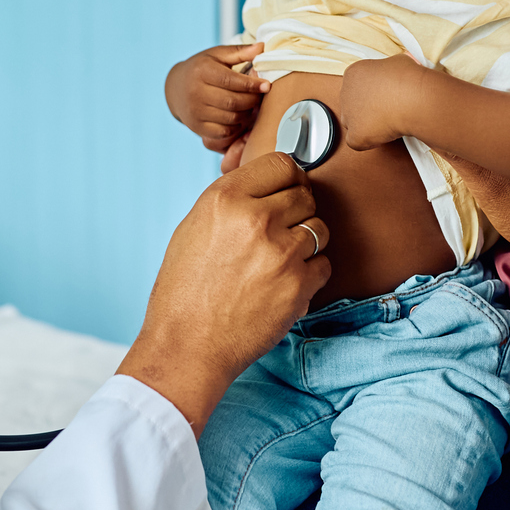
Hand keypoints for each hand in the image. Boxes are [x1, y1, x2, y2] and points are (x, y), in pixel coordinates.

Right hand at [120, 153, 331, 433]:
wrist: (187, 346)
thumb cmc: (185, 290)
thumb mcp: (194, 228)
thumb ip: (233, 201)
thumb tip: (269, 183)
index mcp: (224, 199)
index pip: (281, 164)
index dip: (287, 178)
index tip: (286, 190)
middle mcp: (255, 219)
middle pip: (304, 194)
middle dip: (297, 211)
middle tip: (279, 233)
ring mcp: (281, 253)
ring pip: (319, 228)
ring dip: (307, 242)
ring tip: (280, 261)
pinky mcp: (299, 285)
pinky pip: (324, 264)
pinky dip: (310, 274)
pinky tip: (284, 284)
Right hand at [166, 42, 269, 153]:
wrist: (176, 87)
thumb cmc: (202, 68)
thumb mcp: (217, 55)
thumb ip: (240, 52)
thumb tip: (262, 48)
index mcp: (202, 71)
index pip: (231, 81)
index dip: (252, 84)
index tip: (267, 86)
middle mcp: (196, 92)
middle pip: (233, 102)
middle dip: (252, 100)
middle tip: (260, 96)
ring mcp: (195, 111)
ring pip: (231, 118)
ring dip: (246, 113)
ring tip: (249, 104)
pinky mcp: (197, 126)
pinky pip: (224, 131)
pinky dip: (236, 125)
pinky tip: (237, 115)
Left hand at [337, 54, 432, 151]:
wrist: (414, 98)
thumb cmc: (409, 79)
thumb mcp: (398, 62)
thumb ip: (388, 69)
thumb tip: (396, 71)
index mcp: (353, 73)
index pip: (358, 87)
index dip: (373, 94)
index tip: (386, 97)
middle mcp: (345, 92)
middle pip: (353, 105)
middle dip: (368, 109)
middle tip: (388, 110)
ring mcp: (348, 114)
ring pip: (353, 123)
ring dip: (368, 124)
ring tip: (388, 121)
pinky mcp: (355, 134)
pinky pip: (357, 142)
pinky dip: (370, 141)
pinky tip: (384, 133)